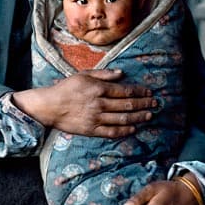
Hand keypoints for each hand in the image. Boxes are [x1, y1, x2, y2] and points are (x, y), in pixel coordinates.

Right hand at [12, 69, 156, 137]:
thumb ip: (104, 74)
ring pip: (123, 119)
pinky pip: (112, 131)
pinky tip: (133, 128)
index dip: (139, 92)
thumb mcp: (84, 74)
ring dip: (138, 117)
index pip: (125, 91)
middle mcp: (100, 104)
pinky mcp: (91, 130)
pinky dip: (124, 130)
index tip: (149, 92)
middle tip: (155, 103)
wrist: (49, 106)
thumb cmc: (66, 88)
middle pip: (127, 105)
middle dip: (144, 104)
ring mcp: (96, 118)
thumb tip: (121, 73)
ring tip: (149, 115)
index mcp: (99, 88)